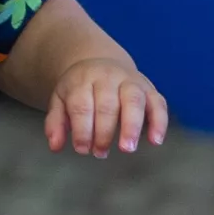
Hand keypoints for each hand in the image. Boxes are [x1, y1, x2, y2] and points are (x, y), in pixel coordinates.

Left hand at [45, 58, 167, 157]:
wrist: (99, 61)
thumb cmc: (78, 88)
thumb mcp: (60, 99)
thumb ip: (55, 122)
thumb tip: (54, 146)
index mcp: (83, 79)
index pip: (82, 104)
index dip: (82, 129)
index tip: (82, 149)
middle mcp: (108, 77)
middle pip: (107, 104)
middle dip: (103, 131)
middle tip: (100, 152)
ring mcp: (130, 81)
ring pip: (133, 100)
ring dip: (131, 126)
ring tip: (127, 148)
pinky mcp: (149, 88)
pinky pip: (158, 102)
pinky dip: (159, 121)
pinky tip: (155, 140)